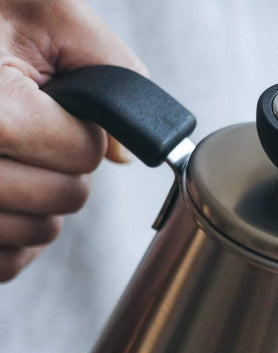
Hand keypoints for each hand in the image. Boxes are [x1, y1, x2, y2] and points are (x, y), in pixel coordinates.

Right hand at [0, 0, 144, 280]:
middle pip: (65, 198)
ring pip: (37, 234)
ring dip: (39, 201)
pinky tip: (4, 197)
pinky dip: (15, 238)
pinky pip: (5, 265)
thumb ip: (111, 71)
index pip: (82, 153)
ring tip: (8, 156)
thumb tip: (128, 153)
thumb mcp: (46, 12)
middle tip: (29, 132)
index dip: (80, 127)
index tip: (49, 103)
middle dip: (62, 165)